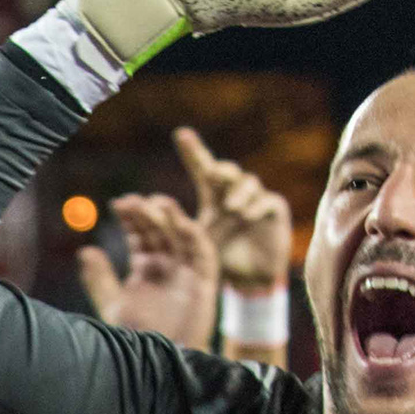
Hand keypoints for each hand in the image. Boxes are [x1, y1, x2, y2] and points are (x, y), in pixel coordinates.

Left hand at [76, 190, 219, 347]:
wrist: (158, 362)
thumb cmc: (135, 337)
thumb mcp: (112, 304)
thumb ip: (99, 278)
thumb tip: (85, 250)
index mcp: (145, 267)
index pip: (139, 235)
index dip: (131, 219)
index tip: (118, 204)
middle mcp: (166, 265)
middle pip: (159, 231)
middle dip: (147, 214)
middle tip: (133, 201)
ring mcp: (186, 271)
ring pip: (182, 236)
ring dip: (173, 218)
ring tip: (158, 202)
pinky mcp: (204, 282)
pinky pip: (204, 254)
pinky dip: (195, 237)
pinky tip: (182, 224)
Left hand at [180, 125, 293, 290]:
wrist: (248, 280)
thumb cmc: (220, 260)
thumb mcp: (194, 243)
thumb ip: (173, 225)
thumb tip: (139, 205)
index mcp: (214, 197)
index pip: (202, 169)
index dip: (193, 151)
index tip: (180, 134)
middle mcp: (235, 193)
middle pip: (227, 171)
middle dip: (220, 170)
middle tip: (213, 174)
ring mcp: (257, 200)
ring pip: (248, 182)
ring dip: (238, 192)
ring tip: (231, 208)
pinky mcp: (275, 210)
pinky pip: (267, 200)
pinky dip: (256, 206)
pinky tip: (247, 215)